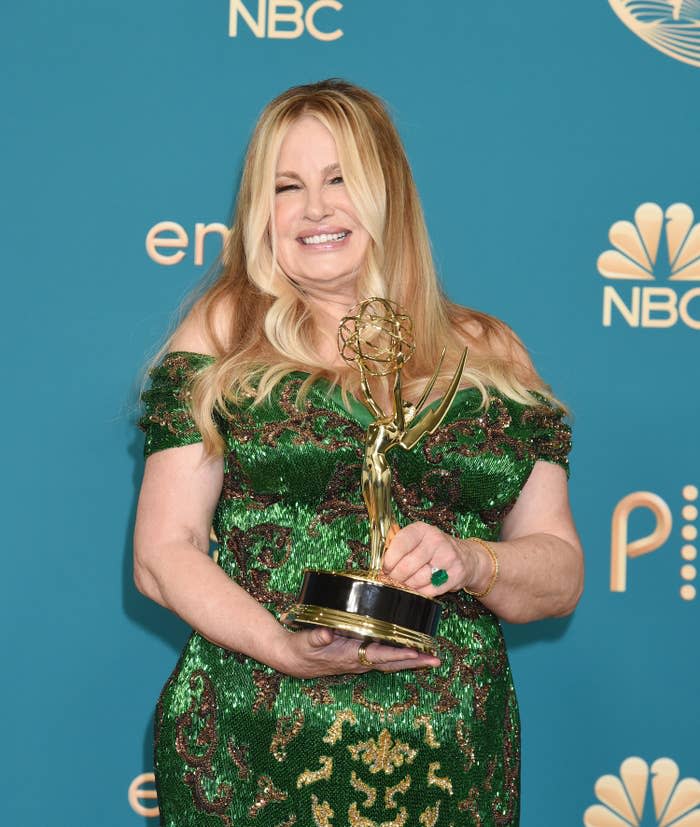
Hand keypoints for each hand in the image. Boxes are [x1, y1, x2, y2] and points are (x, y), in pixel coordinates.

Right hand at [273, 625, 439, 678]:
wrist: (293, 660)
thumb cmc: (301, 649)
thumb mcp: (306, 641)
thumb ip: (317, 637)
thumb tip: (327, 633)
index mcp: (350, 656)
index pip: (379, 656)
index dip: (398, 655)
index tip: (416, 653)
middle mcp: (359, 661)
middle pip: (393, 663)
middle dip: (415, 663)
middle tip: (437, 661)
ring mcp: (360, 660)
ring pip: (391, 662)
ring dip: (411, 660)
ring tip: (432, 658)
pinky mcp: (359, 656)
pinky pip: (384, 658)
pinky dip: (399, 656)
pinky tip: (411, 651)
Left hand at [382, 521, 477, 596]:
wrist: (466, 557)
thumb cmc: (433, 549)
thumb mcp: (417, 540)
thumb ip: (398, 546)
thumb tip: (379, 562)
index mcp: (422, 529)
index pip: (400, 543)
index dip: (389, 559)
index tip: (384, 568)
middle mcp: (436, 540)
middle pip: (407, 565)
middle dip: (396, 576)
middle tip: (393, 580)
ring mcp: (448, 557)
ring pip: (418, 579)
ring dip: (408, 586)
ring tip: (407, 583)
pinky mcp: (456, 574)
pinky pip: (430, 590)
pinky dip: (421, 592)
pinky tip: (420, 588)